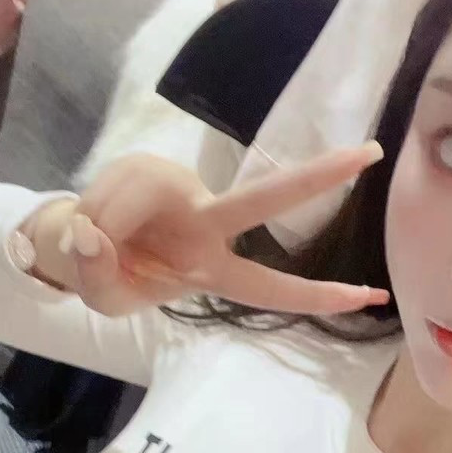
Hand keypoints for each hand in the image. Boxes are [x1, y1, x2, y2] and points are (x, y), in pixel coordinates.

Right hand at [30, 143, 389, 317]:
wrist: (78, 243)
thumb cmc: (110, 279)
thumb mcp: (105, 299)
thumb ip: (100, 277)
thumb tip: (94, 235)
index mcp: (212, 269)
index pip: (270, 288)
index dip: (318, 295)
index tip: (372, 295)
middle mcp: (208, 224)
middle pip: (264, 198)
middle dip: (318, 176)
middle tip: (373, 153)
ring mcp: (181, 189)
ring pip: (137, 201)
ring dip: (101, 227)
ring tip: (87, 244)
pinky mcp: (150, 165)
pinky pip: (113, 190)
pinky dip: (89, 213)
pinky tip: (87, 222)